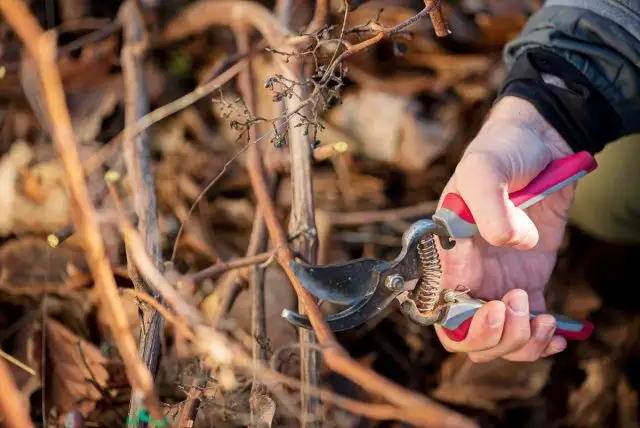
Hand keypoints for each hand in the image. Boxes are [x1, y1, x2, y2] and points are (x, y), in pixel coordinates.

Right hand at [434, 96, 575, 362]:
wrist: (541, 145)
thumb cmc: (500, 151)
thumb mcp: (484, 168)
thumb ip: (488, 204)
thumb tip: (509, 242)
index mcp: (444, 255)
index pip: (435, 308)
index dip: (458, 324)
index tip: (490, 309)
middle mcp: (466, 274)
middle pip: (464, 335)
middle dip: (493, 338)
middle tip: (518, 306)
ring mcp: (497, 280)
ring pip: (497, 339)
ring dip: (520, 343)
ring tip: (545, 321)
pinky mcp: (528, 281)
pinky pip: (528, 326)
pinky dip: (542, 342)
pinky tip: (560, 334)